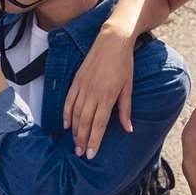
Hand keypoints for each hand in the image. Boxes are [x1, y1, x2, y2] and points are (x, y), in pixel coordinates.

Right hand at [62, 24, 134, 158]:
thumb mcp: (128, 87)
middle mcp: (93, 93)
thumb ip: (125, 110)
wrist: (113, 40)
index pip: (99, 125)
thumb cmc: (124, 63)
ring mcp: (83, 86)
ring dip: (74, 131)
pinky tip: (66, 125)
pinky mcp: (76, 80)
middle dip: (82, 140)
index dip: (94, 141)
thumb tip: (128, 129)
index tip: (91, 154)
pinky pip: (69, 100)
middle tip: (80, 153)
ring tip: (74, 144)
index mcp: (108, 96)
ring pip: (75, 114)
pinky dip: (66, 114)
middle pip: (85, 122)